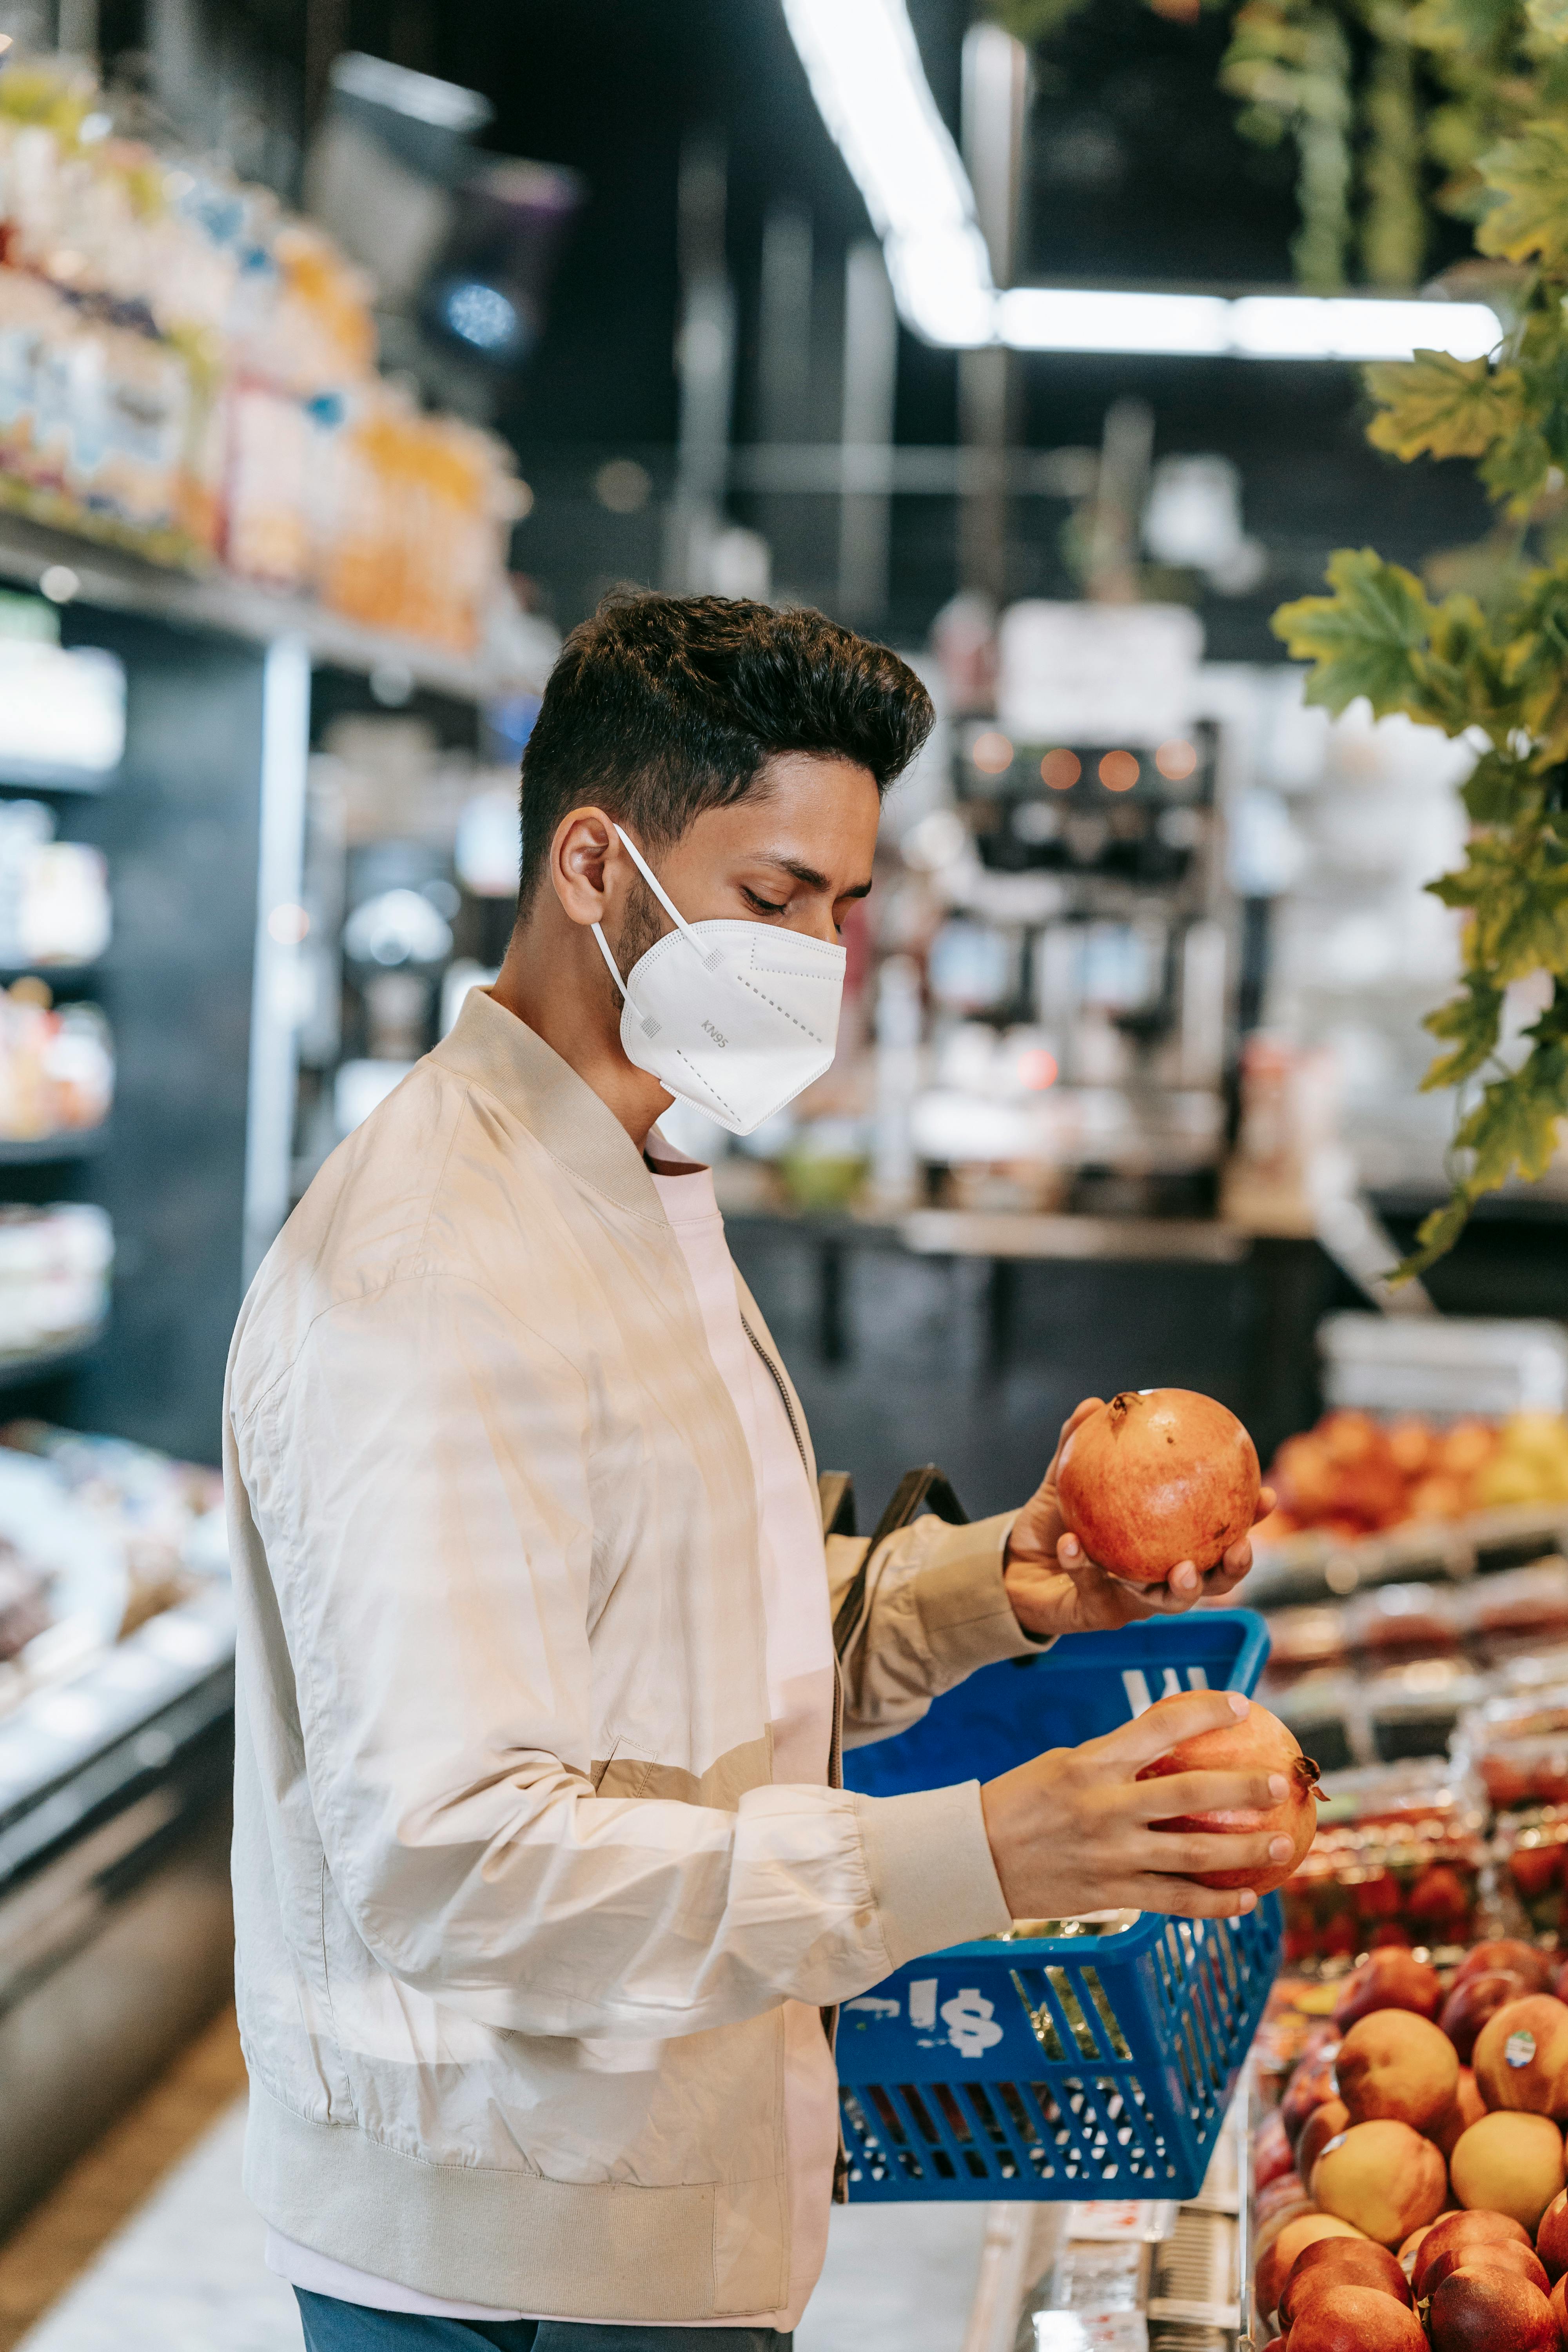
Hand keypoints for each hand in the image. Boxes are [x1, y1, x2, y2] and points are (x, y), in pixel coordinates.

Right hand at [981, 1687, 1294, 1921]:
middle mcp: (1106, 1807)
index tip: (1241, 1702)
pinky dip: (1216, 1902)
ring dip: (1247, 1850)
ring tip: (1285, 1843)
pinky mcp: (1113, 1894)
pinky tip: (1248, 1899)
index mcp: (1092, 1762)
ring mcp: (1112, 1855)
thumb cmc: (1022, 1801)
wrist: (975, 1859)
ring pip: (1194, 1853)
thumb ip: (1116, 1759)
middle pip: (1191, 1793)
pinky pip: (1176, 1901)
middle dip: (1244, 1787)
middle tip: (1280, 1782)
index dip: (1204, 1710)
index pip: (1159, 1725)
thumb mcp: (1064, 1763)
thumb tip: (1175, 1747)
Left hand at [1003, 1396, 1275, 1639]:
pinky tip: (1072, 1544)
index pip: (1215, 1533)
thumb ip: (1079, 1446)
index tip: (1265, 1496)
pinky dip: (1082, 1563)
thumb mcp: (1066, 1480)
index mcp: (1164, 1543)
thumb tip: (1094, 1402)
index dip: (1246, 1521)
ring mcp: (1130, 1600)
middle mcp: (1156, 1576)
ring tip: (1182, 1569)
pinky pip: (1093, 1587)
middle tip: (1239, 1548)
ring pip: (1168, 1602)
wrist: (1012, 1565)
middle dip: (1233, 1569)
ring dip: (1183, 1588)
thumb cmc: (1052, 1521)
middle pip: (1210, 1581)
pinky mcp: (1097, 1614)